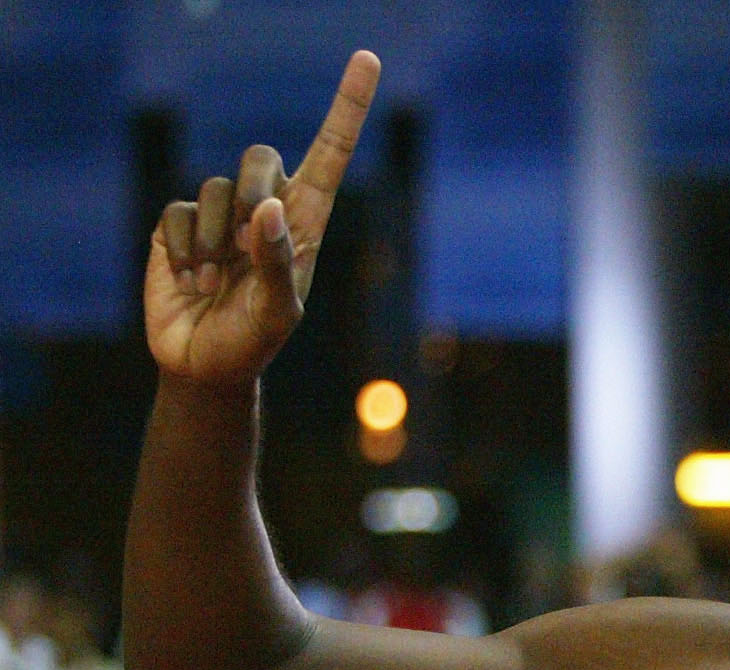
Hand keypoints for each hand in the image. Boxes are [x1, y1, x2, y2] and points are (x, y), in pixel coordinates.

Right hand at [143, 51, 380, 386]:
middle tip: (245, 245)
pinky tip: (189, 280)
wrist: (204, 366)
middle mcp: (266, 211)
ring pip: (216, 188)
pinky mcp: (179, 226)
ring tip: (214, 281)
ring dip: (214, 240)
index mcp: (305, 225)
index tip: (368, 60)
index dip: (346, 108)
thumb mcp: (276, 312)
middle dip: (253, 193)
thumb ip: (274, 261)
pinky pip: (177, 212)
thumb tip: (270, 207)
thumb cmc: (254, 342)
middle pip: (260, 157)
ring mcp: (221, 217)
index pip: (329, 156)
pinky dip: (183, 248)